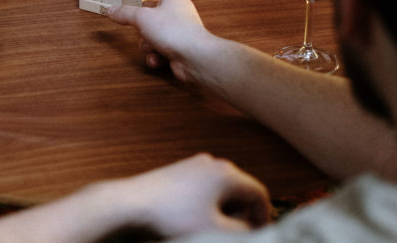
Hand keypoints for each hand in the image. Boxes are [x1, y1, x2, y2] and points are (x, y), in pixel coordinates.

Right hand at [107, 0, 213, 81]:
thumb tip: (110, 10)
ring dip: (147, 44)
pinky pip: (162, 50)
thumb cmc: (171, 29)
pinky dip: (156, 55)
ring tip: (148, 47)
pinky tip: (155, 59)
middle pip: (156, 12)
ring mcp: (181, 31)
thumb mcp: (142, 18)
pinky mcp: (181, 48)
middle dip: (143, 23)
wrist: (194, 56)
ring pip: (156, 34)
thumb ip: (125, 14)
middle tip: (136, 24)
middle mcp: (179, 12)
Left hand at [117, 153, 269, 235]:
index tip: (260, 234)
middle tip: (239, 233)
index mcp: (227, 173)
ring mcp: (195, 163)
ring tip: (216, 226)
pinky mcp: (180, 169)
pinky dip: (209, 201)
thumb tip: (250, 228)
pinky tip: (198, 217)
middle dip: (244, 212)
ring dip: (225, 207)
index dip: (264, 216)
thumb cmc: (174, 216)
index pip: (259, 193)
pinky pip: (205, 185)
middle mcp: (213, 162)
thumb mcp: (214, 229)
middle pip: (241, 188)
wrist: (132, 202)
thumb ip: (242, 231)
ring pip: (222, 187)